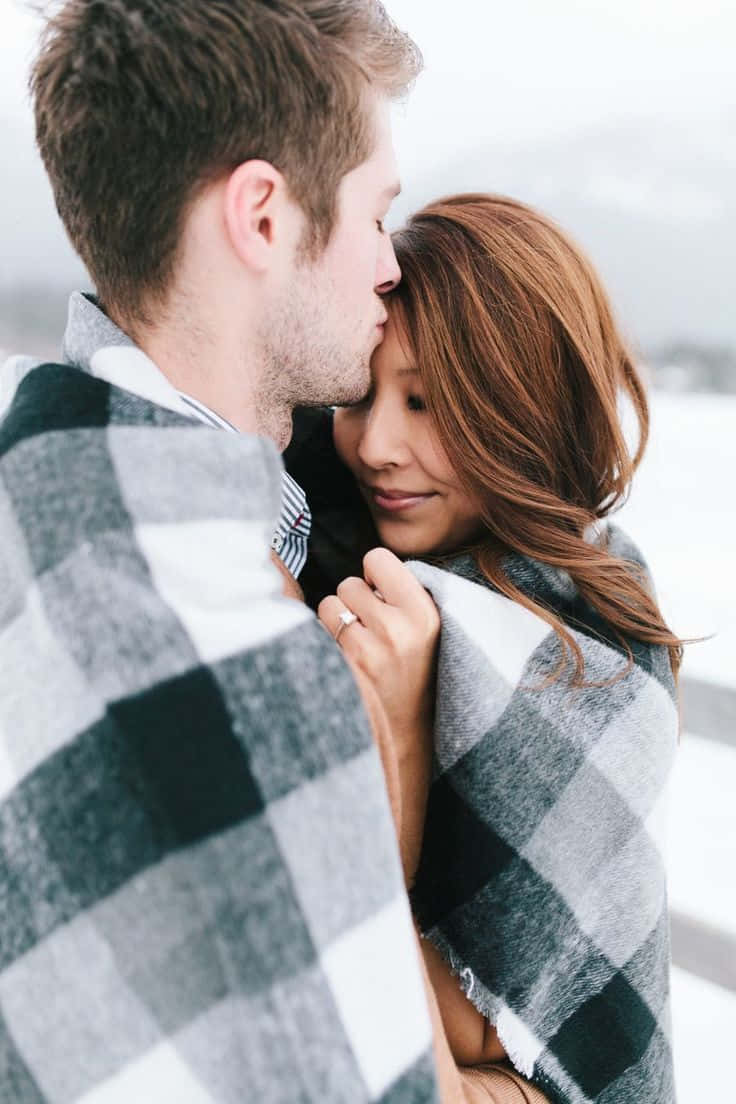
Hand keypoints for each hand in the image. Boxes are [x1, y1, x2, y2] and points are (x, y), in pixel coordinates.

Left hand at [318, 548, 439, 745]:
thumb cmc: (416, 671)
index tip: (381, 593)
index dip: (374, 573)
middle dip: (355, 600)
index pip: (377, 558)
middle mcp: (397, 629)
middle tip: (371, 625)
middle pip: (349, 583)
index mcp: (424, 613)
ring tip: (358, 641)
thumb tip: (368, 565)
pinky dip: (326, 640)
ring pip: (329, 605)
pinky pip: (318, 632)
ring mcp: (367, 651)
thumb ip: (403, 592)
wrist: (408, 730)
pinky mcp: (342, 670)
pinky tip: (345, 658)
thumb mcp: (428, 627)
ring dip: (337, 619)